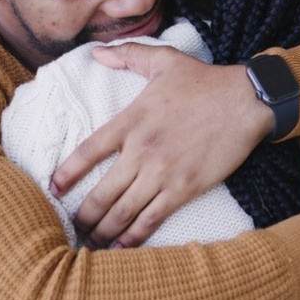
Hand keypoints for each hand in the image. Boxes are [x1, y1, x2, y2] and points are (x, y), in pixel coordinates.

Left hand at [50, 42, 272, 248]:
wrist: (246, 101)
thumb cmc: (205, 81)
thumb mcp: (164, 59)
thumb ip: (127, 54)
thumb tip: (97, 52)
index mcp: (131, 120)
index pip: (88, 151)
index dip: (67, 174)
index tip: (53, 190)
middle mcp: (141, 150)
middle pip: (101, 193)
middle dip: (83, 217)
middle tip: (72, 230)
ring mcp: (162, 173)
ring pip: (123, 211)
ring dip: (104, 232)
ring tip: (91, 246)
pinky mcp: (184, 188)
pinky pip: (152, 219)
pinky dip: (134, 237)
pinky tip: (122, 247)